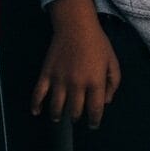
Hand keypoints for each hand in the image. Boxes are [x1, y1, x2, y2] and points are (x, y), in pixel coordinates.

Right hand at [34, 0, 122, 127]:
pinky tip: (36, 111)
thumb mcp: (112, 61)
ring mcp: (59, 80)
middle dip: (77, 117)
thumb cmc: (97, 43)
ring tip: (60, 117)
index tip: (93, 125)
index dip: (95, 121)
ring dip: (58, 115)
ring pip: (57, 107)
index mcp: (95, 81)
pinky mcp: (46, 74)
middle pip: (75, 111)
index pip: (95, 109)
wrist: (76, 26)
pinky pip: (38, 94)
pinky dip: (36, 105)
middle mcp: (77, 84)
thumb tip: (106, 102)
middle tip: (77, 116)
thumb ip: (113, 83)